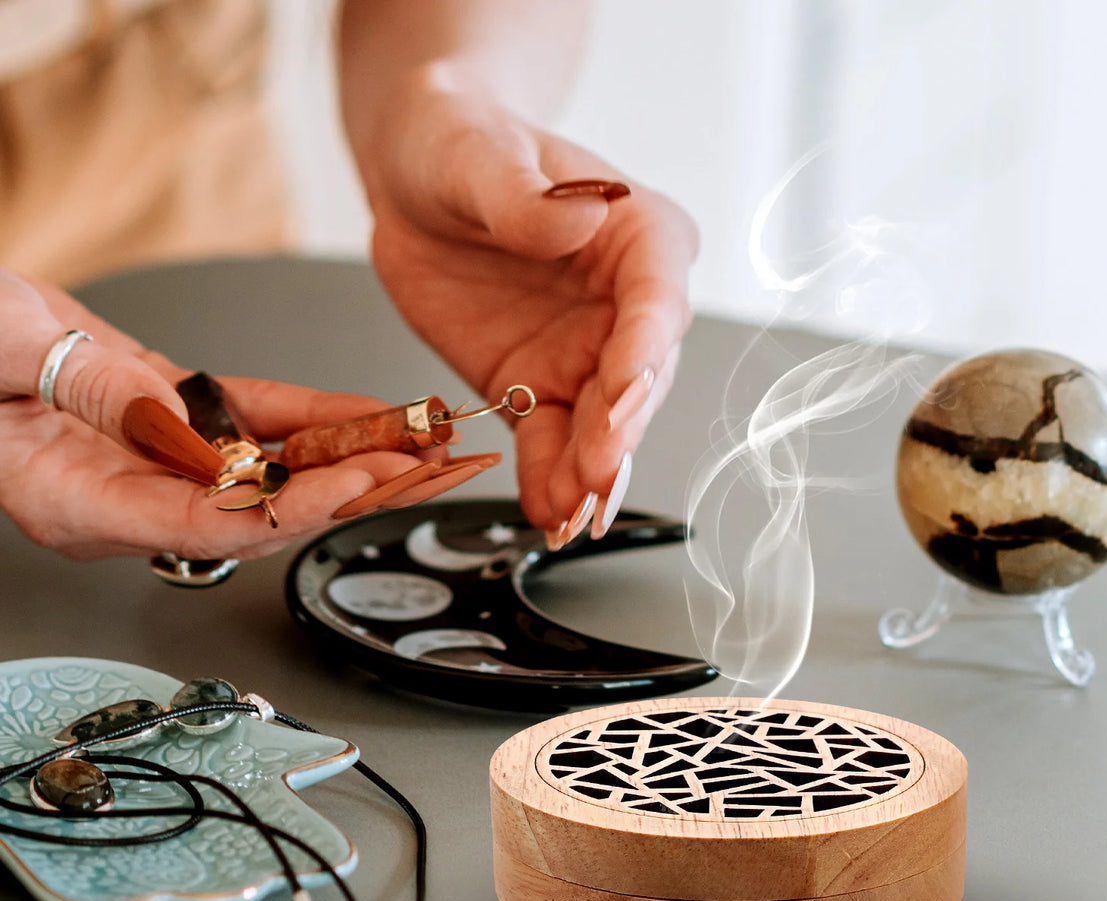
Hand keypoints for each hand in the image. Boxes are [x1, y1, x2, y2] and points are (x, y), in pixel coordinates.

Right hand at [0, 269, 472, 559]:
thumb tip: (173, 421)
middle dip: (348, 492)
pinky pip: (255, 426)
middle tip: (422, 470)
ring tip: (421, 447)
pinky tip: (367, 413)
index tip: (356, 483)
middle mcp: (128, 496)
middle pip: (260, 511)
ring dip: (348, 458)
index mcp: (78, 500)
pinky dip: (313, 418)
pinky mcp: (176, 426)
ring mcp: (156, 466)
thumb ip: (90, 388)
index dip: (290, 508)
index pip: (207, 523)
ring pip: (271, 473)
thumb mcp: (4, 347)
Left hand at [357, 67, 697, 539]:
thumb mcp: (479, 154)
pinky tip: (547, 512)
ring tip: (571, 514)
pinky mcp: (539, 388)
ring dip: (589, 472)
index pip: (657, 298)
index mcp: (639, 236)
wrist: (415, 182)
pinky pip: (549, 442)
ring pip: (601, 424)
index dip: (644, 349)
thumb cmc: (460, 144)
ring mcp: (586, 354)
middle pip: (639, 377)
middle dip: (620, 430)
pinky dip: (549, 479)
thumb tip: (577, 223)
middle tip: (598, 472)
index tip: (623, 389)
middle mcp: (626, 305)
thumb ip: (525, 196)